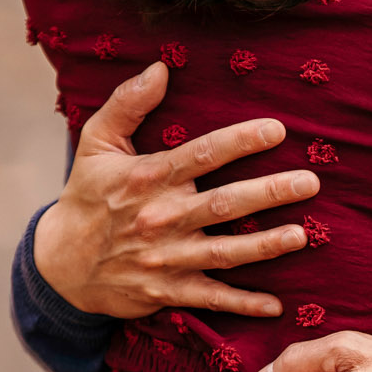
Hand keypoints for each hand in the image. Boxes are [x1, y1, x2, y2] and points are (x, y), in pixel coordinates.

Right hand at [33, 62, 320, 319]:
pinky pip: (211, 298)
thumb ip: (127, 103)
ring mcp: (167, 258)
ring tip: (302, 235)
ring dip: (265, 246)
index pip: (201, 155)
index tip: (277, 130)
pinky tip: (276, 305)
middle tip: (309, 183)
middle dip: (269, 193)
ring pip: (225, 252)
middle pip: (224, 204)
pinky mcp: (168, 290)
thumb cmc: (88, 196)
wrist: (61, 264)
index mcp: (148, 178)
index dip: (240, 141)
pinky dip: (242, 304)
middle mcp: (161, 218)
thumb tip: (160, 67)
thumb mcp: (96, 143)